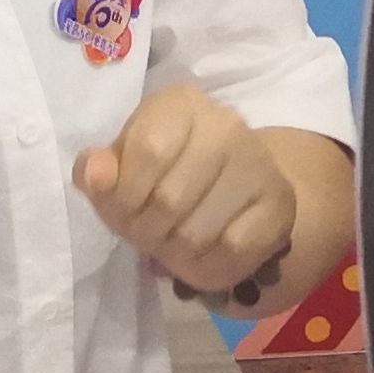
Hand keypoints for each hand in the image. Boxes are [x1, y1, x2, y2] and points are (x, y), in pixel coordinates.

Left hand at [73, 87, 295, 303]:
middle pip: (169, 200)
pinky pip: (233, 252)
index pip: (146, 152)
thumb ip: (99, 172)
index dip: (123, 197)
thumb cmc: (166, 174)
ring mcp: (258, 164)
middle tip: (148, 235)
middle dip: (146, 232)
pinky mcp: (280, 205)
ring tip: (173, 245)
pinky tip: (202, 257)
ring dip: (174, 254)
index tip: (122, 211)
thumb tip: (94, 174)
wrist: (236, 187)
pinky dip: (208, 268)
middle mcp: (226, 125)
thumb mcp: (124, 167)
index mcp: (179, 104)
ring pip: (197, 233)